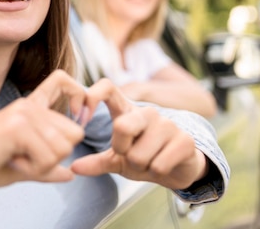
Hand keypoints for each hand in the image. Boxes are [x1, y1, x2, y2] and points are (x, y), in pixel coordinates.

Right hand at [0, 70, 96, 195]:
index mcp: (30, 108)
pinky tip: (11, 161)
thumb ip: (47, 168)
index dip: (79, 101)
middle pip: (74, 133)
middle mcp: (28, 105)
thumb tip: (71, 174)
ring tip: (15, 159)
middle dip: (55, 157)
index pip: (64, 83)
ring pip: (63, 148)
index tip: (74, 123)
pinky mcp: (17, 127)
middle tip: (26, 158)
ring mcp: (23, 113)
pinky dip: (32, 170)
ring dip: (42, 165)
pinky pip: (47, 158)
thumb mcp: (23, 167)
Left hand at [70, 78, 207, 189]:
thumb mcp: (117, 160)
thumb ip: (97, 162)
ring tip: (149, 161)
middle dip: (122, 151)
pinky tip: (164, 165)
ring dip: (141, 166)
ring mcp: (168, 124)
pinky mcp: (185, 140)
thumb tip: (74, 167)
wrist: (178, 168)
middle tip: (130, 155)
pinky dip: (156, 172)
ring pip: (138, 155)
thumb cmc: (144, 158)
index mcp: (126, 110)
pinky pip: (158, 165)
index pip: (107, 86)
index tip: (82, 119)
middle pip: (121, 126)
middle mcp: (147, 112)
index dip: (91, 96)